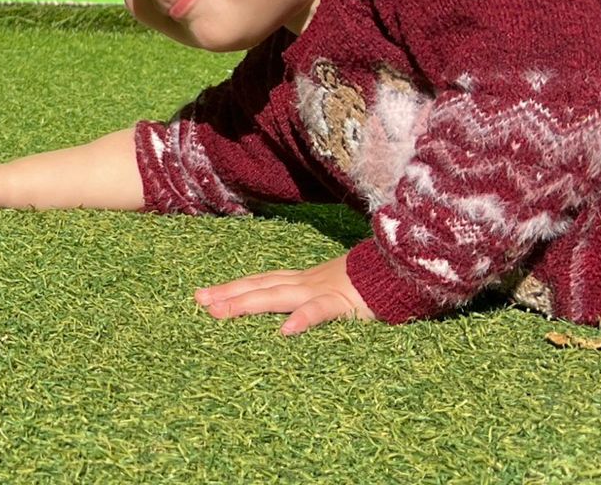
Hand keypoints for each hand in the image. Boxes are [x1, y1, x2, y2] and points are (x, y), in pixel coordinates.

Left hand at [193, 256, 376, 334]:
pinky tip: (284, 331)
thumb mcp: (335, 292)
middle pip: (259, 286)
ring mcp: (323, 291)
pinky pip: (321, 312)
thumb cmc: (371, 286)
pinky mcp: (345, 303)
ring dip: (247, 303)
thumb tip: (289, 316)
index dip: (232, 287)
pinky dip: (303, 319)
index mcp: (303, 281)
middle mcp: (306, 283)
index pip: (260, 282)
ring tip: (220, 312)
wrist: (403, 270)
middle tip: (197, 301)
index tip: (202, 295)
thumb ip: (313, 301)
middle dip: (227, 293)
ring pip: (278, 296)